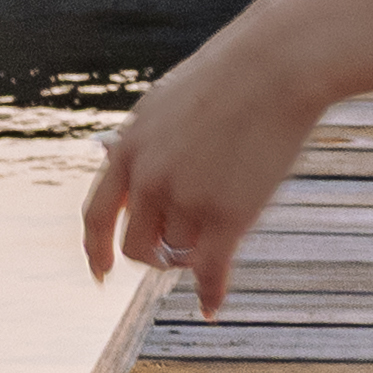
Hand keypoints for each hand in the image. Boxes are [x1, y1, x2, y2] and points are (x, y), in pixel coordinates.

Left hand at [81, 0, 336, 313]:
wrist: (276, 65)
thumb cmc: (228, 77)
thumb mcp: (164, 104)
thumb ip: (141, 143)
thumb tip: (114, 162)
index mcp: (128, 149)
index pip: (97, 215)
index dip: (95, 249)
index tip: (100, 273)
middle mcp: (150, 179)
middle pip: (137, 245)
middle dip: (153, 255)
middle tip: (174, 255)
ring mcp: (188, 199)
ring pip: (180, 253)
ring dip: (195, 254)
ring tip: (220, 235)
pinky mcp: (228, 215)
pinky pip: (210, 270)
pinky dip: (210, 293)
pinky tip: (211, 307)